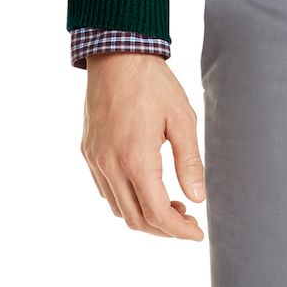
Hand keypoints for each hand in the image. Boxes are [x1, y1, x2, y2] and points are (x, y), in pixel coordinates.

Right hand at [81, 52, 205, 239]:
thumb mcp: (182, 117)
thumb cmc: (153, 82)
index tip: (196, 233)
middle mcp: (110, 165)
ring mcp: (96, 159)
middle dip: (163, 228)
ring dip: (144, 216)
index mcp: (136, 158)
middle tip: (187, 219)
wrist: (117, 53)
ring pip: (118, 208)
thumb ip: (189, 161)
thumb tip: (197, 198)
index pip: (157, 213)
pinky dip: (125, 200)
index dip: (178, 230)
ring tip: (170, 203)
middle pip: (135, 219)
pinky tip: (145, 186)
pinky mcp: (89, 151)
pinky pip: (105, 190)